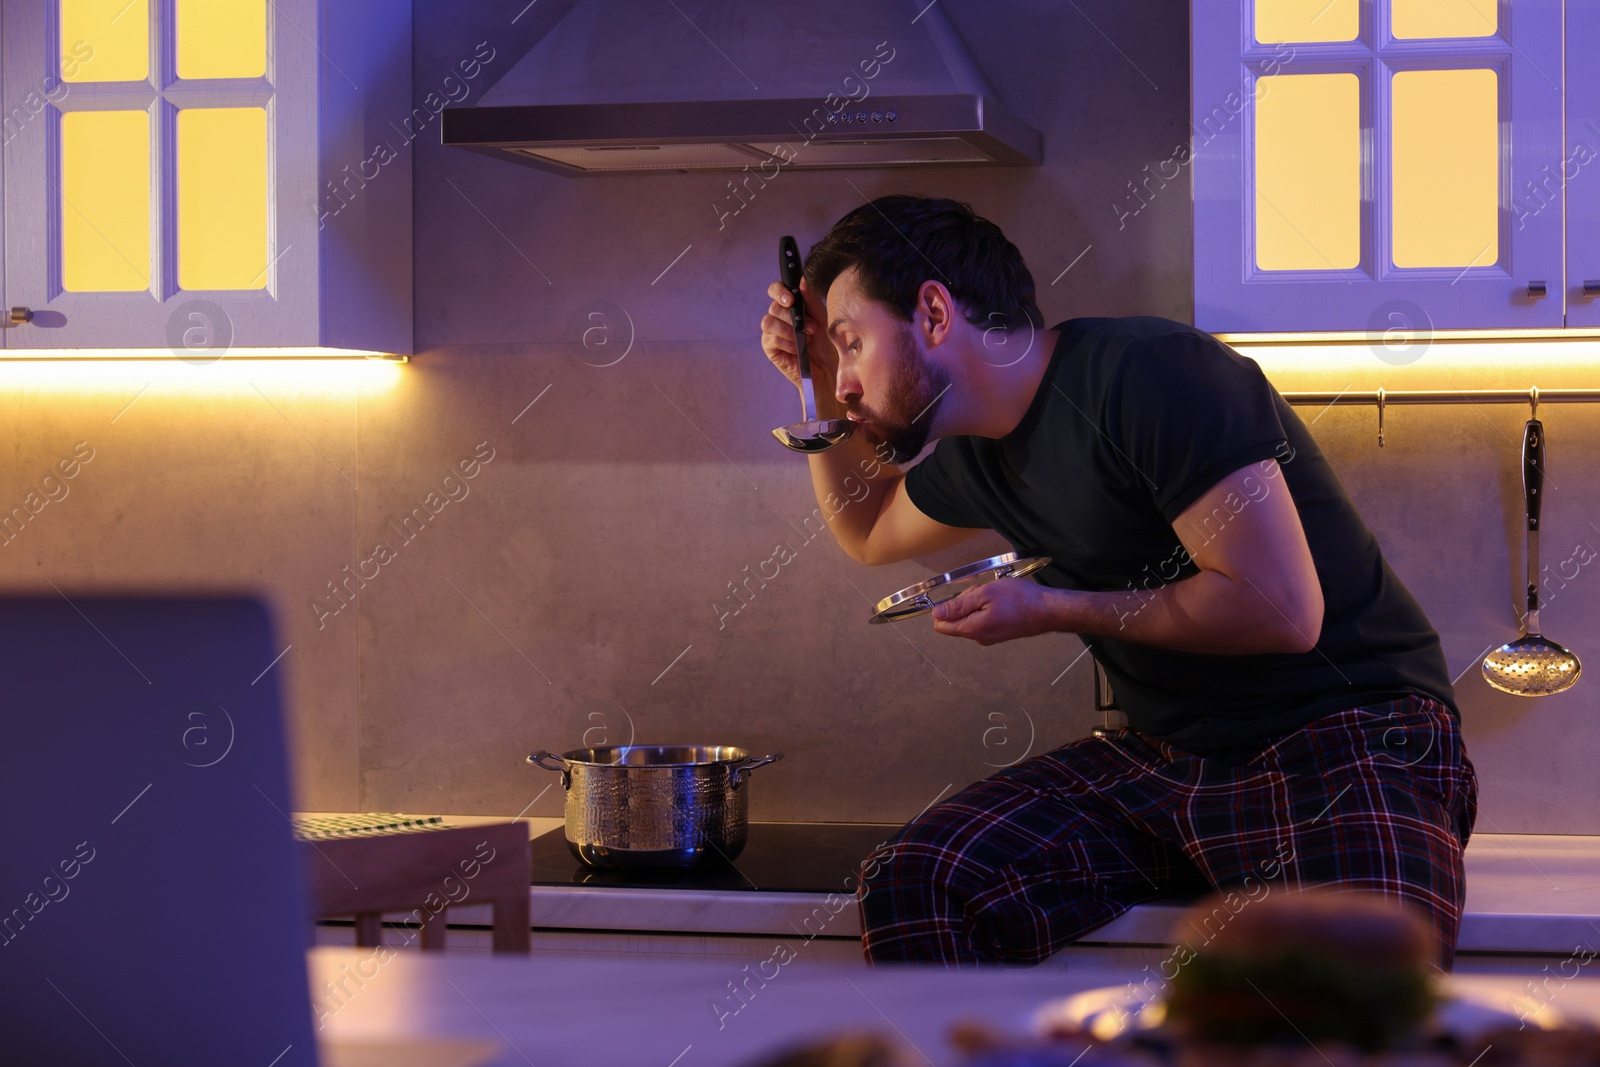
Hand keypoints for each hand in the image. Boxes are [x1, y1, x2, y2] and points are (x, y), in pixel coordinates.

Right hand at [760, 277, 837, 389]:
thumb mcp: (822, 317)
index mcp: (791, 306)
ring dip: (790, 330)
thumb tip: (802, 278)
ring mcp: (772, 331)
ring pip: (769, 321)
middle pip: (774, 306)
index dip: (779, 291)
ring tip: (805, 339)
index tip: (790, 299)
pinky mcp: (770, 347)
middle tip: (811, 328)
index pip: (776, 290)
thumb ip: (811, 299)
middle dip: (793, 317)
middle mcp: (779, 316)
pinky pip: (771, 338)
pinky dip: (787, 343)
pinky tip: (797, 349)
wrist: (828, 368)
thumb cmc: (827, 342)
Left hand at [931, 580, 1060, 645]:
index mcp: (971, 629)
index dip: (946, 607)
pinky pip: (982, 618)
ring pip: (970, 616)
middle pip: (956, 618)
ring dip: (978, 602)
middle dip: (965, 601)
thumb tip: (936, 614)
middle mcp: (977, 637)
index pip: (941, 625)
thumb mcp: (985, 594)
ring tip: (996, 595)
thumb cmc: (1019, 600)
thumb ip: (959, 605)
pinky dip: (987, 607)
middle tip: (985, 592)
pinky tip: (1001, 601)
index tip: (963, 595)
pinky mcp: (997, 633)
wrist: (1047, 610)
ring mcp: (988, 637)